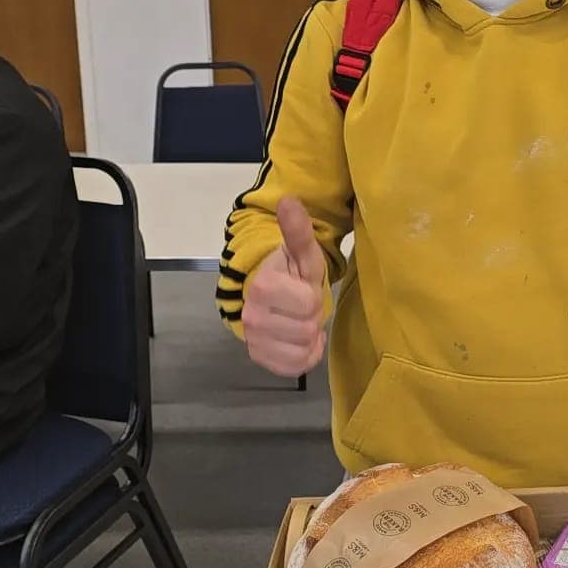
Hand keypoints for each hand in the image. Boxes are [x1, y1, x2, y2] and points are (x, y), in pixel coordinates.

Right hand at [242, 197, 327, 377]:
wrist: (266, 292)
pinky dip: (304, 356)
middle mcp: (253, 316)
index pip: (309, 304)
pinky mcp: (258, 356)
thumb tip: (288, 200)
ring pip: (302, 350)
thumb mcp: (301, 252)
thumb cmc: (289, 272)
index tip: (304, 287)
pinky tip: (300, 340)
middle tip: (302, 304)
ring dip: (310, 337)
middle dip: (312, 317)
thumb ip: (297, 230)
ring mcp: (254, 339)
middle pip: (308, 329)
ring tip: (301, 320)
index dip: (313, 296)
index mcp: (263, 287)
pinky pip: (294, 367)